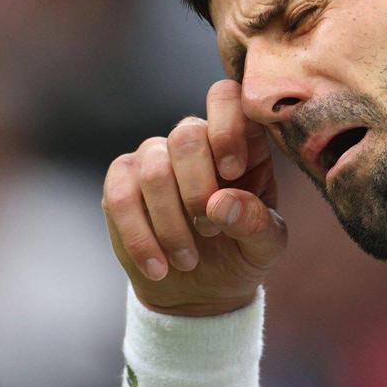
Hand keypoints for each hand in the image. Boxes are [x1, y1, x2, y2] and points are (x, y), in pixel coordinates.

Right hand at [102, 80, 286, 316]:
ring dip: (171, 224)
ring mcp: (155, 156)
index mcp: (241, 140)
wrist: (203, 288)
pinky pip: (120, 197)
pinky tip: (159, 267)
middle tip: (210, 232)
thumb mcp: (266, 244)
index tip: (232, 172)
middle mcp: (196, 139)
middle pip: (186, 136)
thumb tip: (220, 204)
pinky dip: (140, 238)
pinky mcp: (122, 182)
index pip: (227, 98)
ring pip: (153, 169)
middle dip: (197, 190)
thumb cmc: (243, 251)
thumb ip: (256, 222)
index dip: (226, 128)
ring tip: (188, 260)